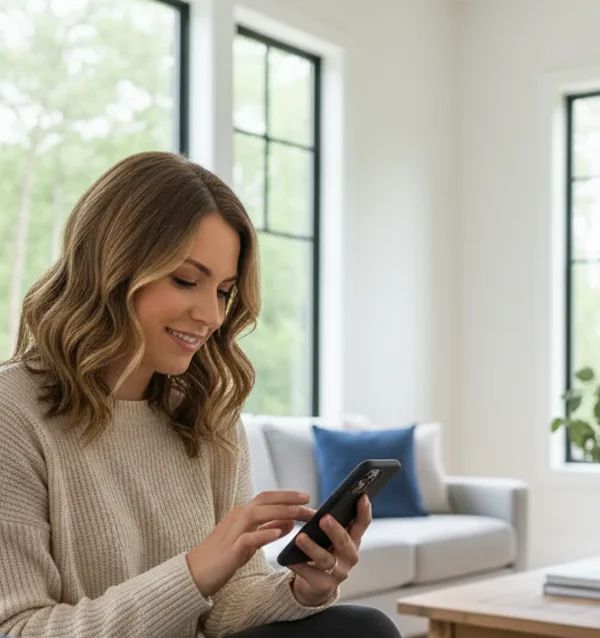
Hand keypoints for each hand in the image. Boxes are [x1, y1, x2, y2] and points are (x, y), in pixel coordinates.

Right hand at [186, 490, 314, 597]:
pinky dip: (264, 534)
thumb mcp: (249, 541)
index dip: (287, 495)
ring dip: (281, 512)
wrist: (195, 573)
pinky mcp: (230, 549)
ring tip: (300, 514)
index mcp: (242, 513)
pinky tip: (279, 534)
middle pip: (265, 500)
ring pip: (258, 514)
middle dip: (288, 499)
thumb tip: (290, 522)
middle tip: (309, 500)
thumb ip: (268, 529)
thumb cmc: (223, 556)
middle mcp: (238, 517)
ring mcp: (233, 531)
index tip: (306, 497)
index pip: (267, 498)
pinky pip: (248, 538)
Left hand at [289, 494, 371, 605]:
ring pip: (326, 560)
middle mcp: (350, 556)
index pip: (362, 524)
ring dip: (312, 548)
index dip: (363, 511)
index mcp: (353, 540)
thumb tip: (322, 509)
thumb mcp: (330, 536)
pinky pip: (310, 574)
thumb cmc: (324, 550)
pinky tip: (289, 560)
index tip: (361, 496)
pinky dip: (299, 565)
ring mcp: (338, 572)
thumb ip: (330, 522)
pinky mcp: (323, 585)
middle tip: (324, 518)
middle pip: (344, 542)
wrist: (316, 583)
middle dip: (334, 530)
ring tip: (300, 538)